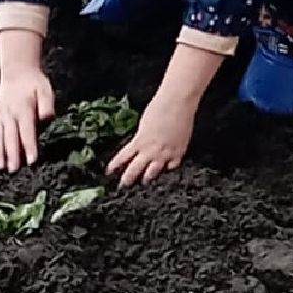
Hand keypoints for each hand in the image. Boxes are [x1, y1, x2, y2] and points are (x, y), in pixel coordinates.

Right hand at [0, 66, 54, 171]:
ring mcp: (0, 117)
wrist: (17, 72)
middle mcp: (9, 115)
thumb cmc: (34, 83)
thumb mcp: (45, 90)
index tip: (32, 161)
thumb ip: (47, 105)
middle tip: (13, 170)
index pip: (27, 132)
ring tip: (0, 167)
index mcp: (23, 110)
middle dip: (12, 155)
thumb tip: (46, 118)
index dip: (30, 147)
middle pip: (11, 138)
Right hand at [106, 41, 224, 185]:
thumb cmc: (183, 111)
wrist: (177, 102)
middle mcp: (164, 156)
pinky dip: (116, 163)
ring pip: (137, 168)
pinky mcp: (140, 142)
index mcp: (178, 152)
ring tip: (122, 185)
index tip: (157, 179)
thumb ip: (173, 140)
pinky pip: (125, 156)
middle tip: (137, 190)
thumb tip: (166, 140)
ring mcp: (151, 150)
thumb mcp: (182, 131)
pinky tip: (110, 170)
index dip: (163, 174)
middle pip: (152, 174)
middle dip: (144, 182)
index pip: (170, 168)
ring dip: (128, 178)